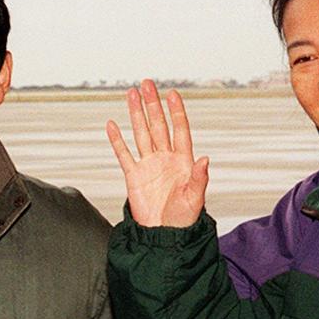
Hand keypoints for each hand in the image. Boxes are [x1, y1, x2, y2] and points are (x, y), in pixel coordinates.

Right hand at [106, 79, 207, 226]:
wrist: (164, 235)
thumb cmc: (183, 219)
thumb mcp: (195, 199)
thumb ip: (199, 178)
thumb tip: (205, 159)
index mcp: (183, 161)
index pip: (179, 130)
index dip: (176, 112)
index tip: (172, 93)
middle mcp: (165, 158)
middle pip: (158, 125)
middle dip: (152, 104)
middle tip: (147, 84)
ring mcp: (148, 165)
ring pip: (141, 133)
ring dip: (136, 114)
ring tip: (132, 94)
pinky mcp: (134, 176)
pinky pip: (124, 154)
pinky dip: (117, 140)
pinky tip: (113, 124)